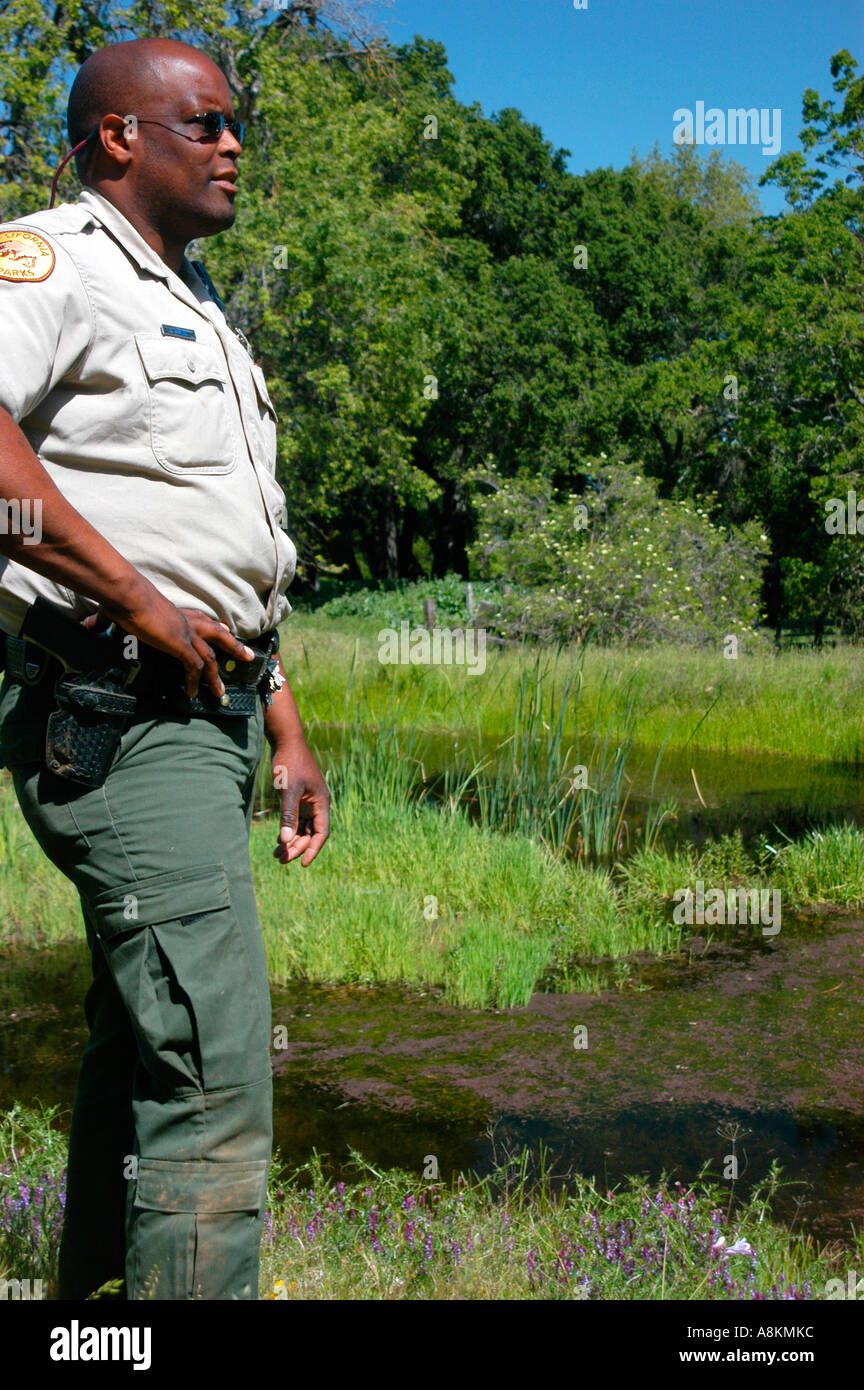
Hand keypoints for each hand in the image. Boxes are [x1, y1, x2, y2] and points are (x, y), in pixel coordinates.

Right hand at [81, 590, 253, 699]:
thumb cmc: (122, 598)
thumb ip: (104, 619)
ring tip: (221, 693)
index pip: (200, 618)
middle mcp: (186, 621)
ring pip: (210, 657)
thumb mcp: (117, 609)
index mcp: (175, 611)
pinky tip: (194, 694)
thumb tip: (85, 624)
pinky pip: (194, 667)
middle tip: (248, 656)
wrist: (128, 595)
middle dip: (233, 646)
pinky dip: (196, 681)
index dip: (213, 625)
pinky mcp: (181, 645)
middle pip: (218, 634)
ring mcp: (186, 633)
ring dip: (216, 676)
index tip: (224, 628)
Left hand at [271, 740, 329, 866]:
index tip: (302, 864)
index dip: (313, 849)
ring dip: (291, 841)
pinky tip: (278, 841)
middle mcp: (317, 804)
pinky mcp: (298, 798)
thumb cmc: (289, 764)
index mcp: (321, 802)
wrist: (286, 742)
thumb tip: (285, 841)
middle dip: (297, 847)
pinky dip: (288, 830)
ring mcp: (308, 801)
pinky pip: (296, 820)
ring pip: (302, 828)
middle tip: (281, 860)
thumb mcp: (288, 791)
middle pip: (310, 833)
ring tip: (277, 856)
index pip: (321, 832)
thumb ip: (288, 816)